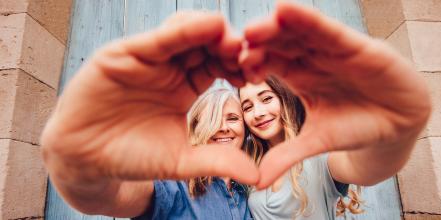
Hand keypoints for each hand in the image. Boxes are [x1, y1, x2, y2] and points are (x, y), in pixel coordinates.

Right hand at [41, 12, 258, 184]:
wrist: (87, 159)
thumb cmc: (133, 157)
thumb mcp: (181, 160)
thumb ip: (217, 161)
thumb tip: (257, 177)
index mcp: (185, 86)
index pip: (217, 66)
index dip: (238, 66)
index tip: (257, 74)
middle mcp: (169, 67)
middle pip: (205, 45)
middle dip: (228, 45)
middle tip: (250, 52)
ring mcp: (147, 58)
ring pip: (184, 33)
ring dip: (210, 32)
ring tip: (232, 40)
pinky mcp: (124, 53)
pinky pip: (156, 38)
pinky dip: (181, 31)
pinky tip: (206, 26)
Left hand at [240, 1, 430, 187]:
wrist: (397, 122)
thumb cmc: (356, 126)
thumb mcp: (318, 142)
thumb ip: (288, 155)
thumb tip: (255, 183)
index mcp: (298, 77)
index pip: (268, 64)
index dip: (251, 64)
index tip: (233, 70)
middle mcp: (310, 59)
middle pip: (278, 45)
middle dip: (258, 43)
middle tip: (236, 45)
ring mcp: (330, 49)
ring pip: (299, 33)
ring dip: (277, 28)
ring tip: (255, 28)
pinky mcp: (353, 45)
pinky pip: (327, 30)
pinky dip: (308, 20)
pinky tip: (287, 10)